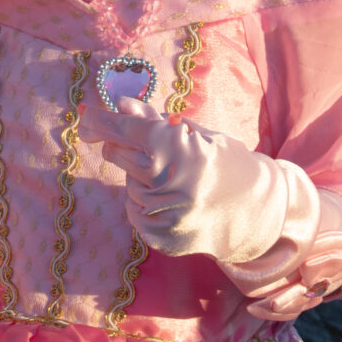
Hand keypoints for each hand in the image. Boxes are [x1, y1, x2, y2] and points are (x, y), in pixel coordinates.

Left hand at [78, 98, 318, 263]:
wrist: (257, 210)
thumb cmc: (224, 160)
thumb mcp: (194, 132)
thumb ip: (153, 119)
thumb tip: (118, 103)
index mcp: (176, 148)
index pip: (125, 128)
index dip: (101, 120)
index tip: (84, 117)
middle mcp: (167, 182)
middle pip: (117, 152)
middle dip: (121, 143)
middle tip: (142, 143)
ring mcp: (164, 214)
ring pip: (126, 182)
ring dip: (139, 174)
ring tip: (171, 175)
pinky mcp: (162, 238)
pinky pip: (133, 210)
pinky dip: (144, 200)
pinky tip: (169, 196)